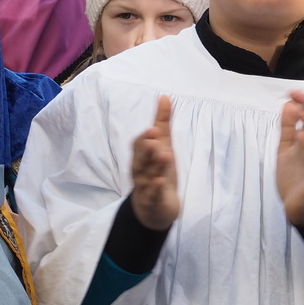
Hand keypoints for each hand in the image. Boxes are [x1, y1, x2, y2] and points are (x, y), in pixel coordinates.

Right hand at [131, 96, 180, 231]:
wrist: (156, 207)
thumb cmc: (157, 171)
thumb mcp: (163, 146)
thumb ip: (163, 122)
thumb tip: (165, 96)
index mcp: (141, 156)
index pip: (138, 145)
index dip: (145, 138)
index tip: (154, 129)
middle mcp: (140, 170)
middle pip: (140, 159)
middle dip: (146, 148)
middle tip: (154, 136)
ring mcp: (145, 187)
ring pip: (147, 175)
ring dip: (155, 165)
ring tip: (165, 154)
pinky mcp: (153, 201)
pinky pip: (152, 195)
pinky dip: (155, 189)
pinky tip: (161, 182)